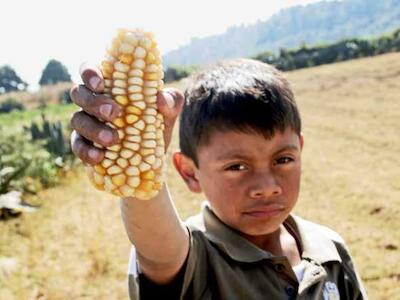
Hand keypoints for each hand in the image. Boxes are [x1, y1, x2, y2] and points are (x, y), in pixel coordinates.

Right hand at [69, 64, 183, 164]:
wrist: (153, 158)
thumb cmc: (157, 124)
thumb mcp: (169, 112)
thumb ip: (171, 101)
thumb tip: (161, 98)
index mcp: (109, 86)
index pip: (89, 71)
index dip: (89, 73)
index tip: (101, 83)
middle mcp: (92, 102)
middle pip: (79, 93)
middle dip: (94, 102)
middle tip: (114, 113)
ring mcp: (85, 124)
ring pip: (77, 120)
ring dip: (93, 129)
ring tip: (113, 140)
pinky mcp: (84, 146)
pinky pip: (77, 146)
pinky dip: (86, 151)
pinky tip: (99, 157)